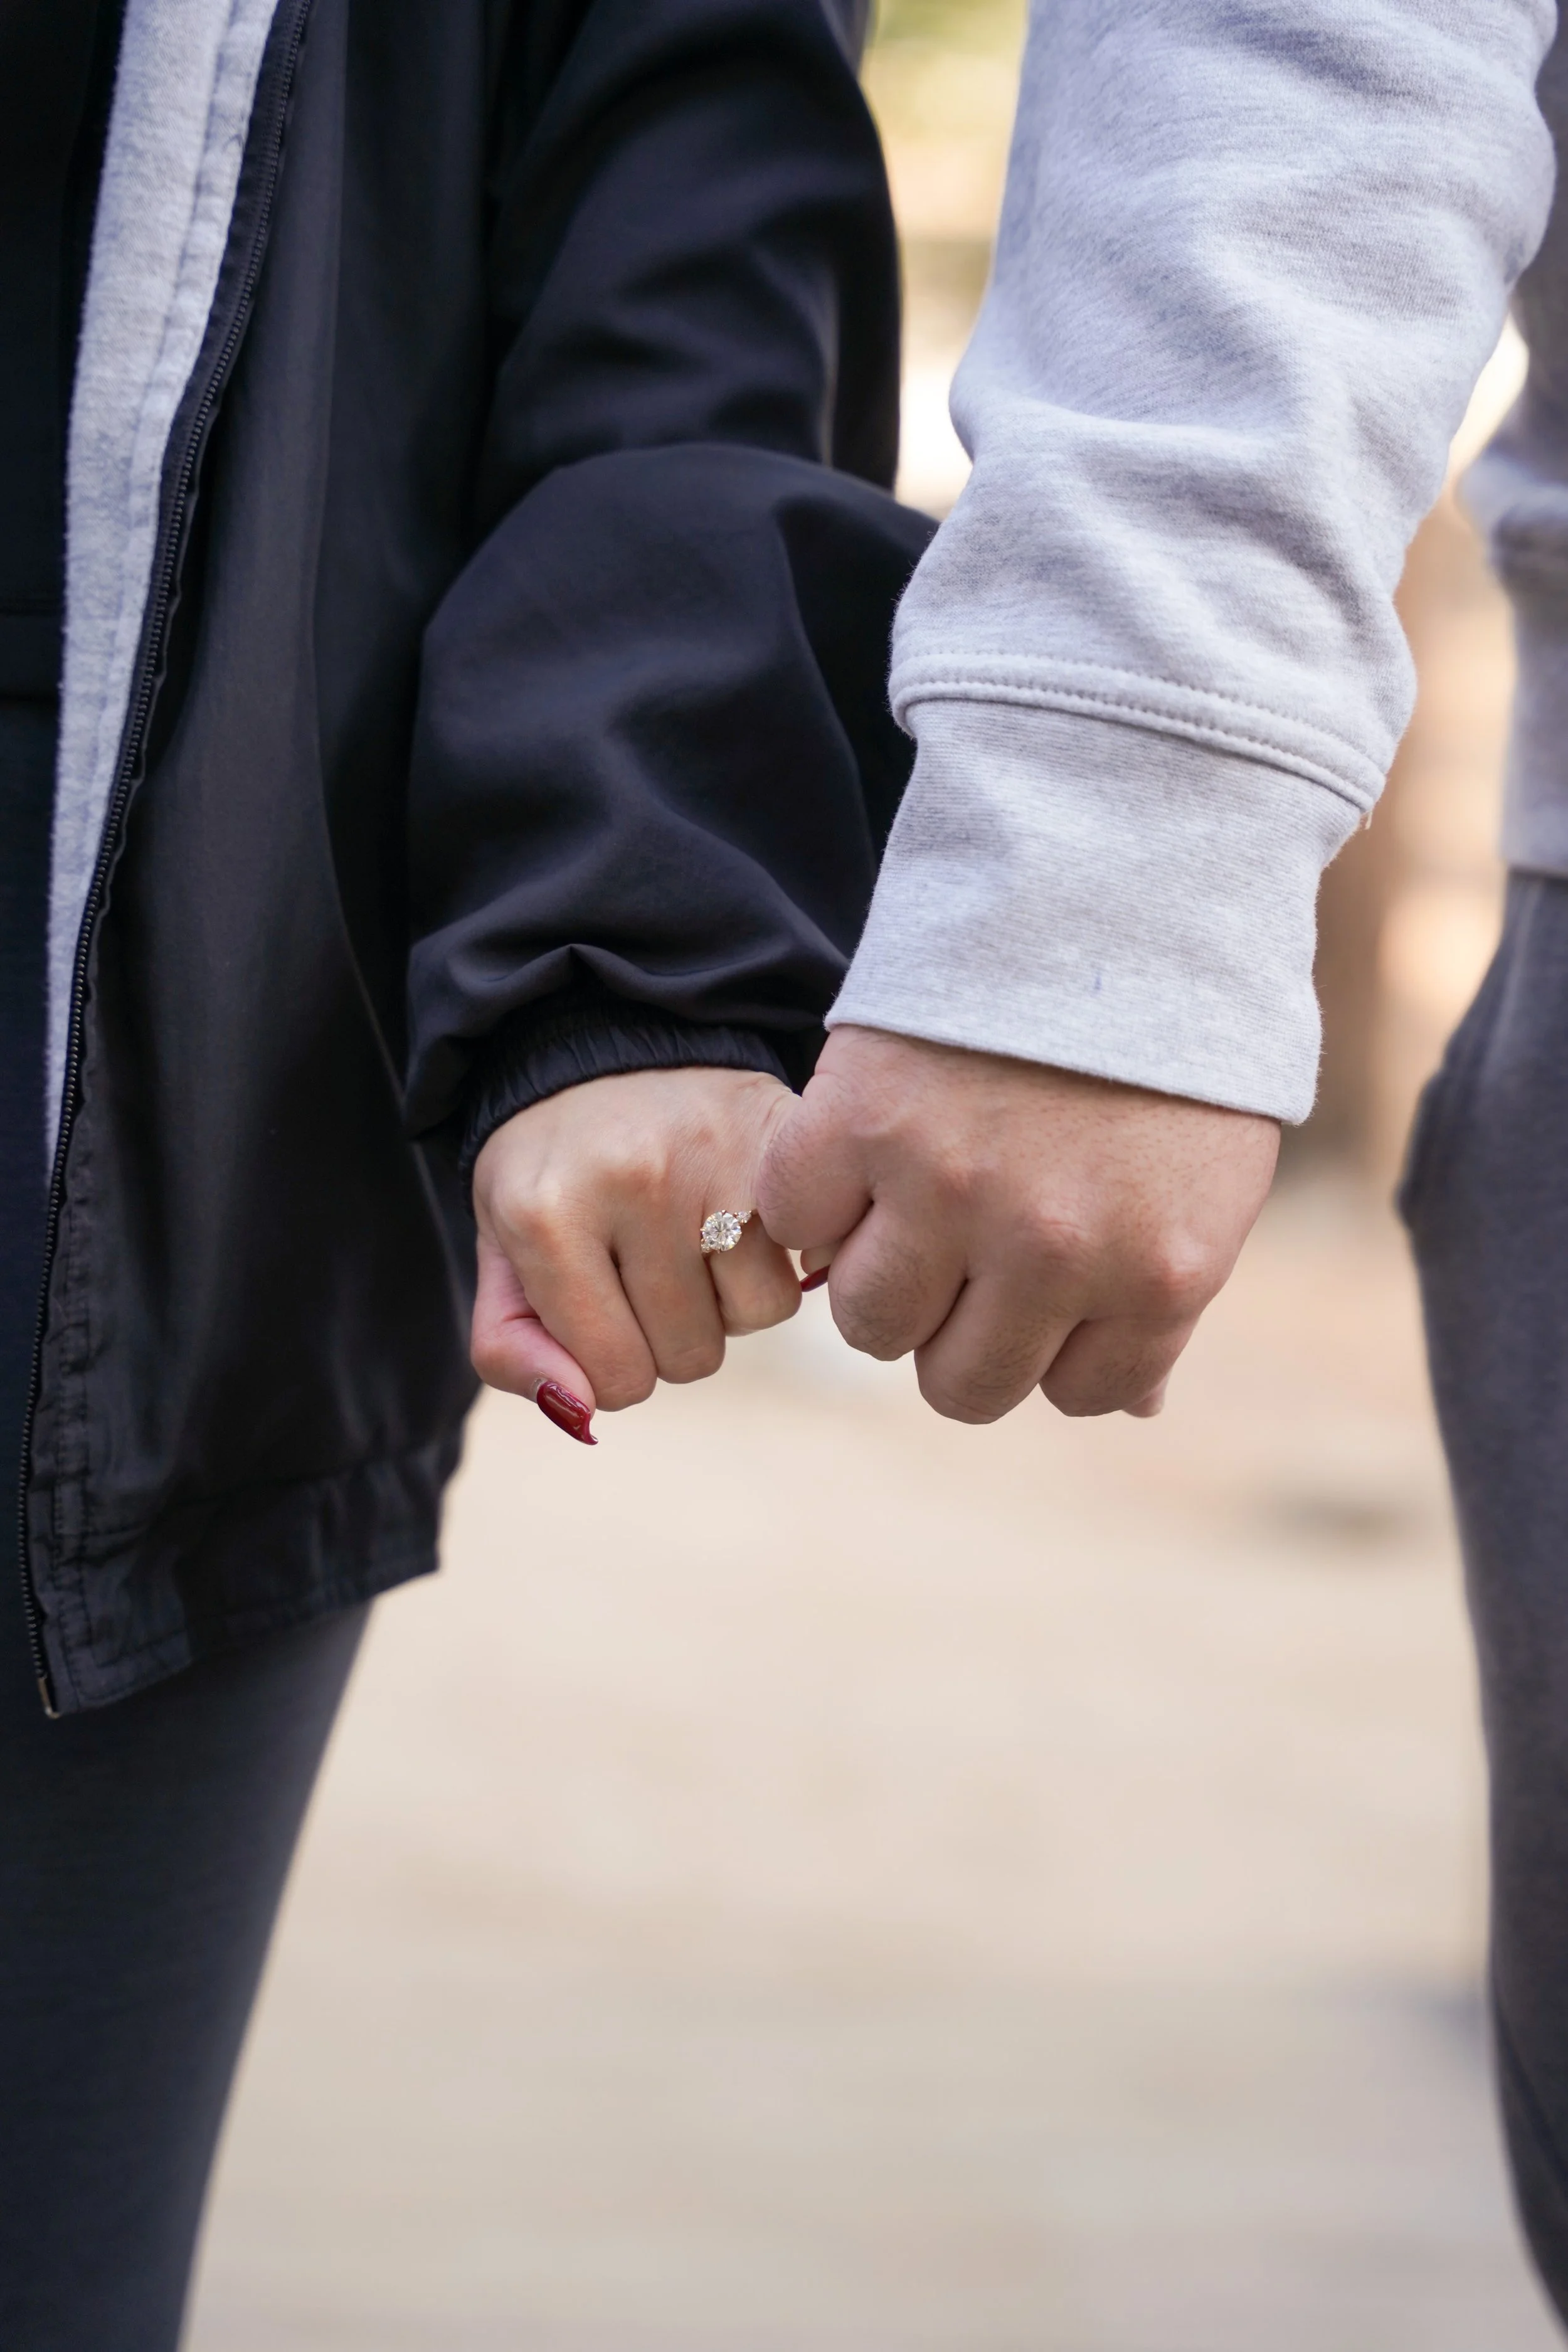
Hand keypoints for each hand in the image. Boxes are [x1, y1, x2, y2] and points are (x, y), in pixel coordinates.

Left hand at [471, 1066, 799, 1437]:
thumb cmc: (551, 1171)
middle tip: (647, 1259)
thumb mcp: (501, 1257)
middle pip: (692, 1358)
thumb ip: (512, 1349)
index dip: (615, 1363)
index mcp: (544, 1215)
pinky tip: (743, 1218)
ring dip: (730, 1296)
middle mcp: (631, 1180)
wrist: (603, 1043)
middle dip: (671, 1330)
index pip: (619, 1381)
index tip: (603, 1304)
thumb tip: (579, 1412)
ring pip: (757, 1316)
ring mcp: (713, 1156)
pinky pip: (804, 1262)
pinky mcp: (777, 1139)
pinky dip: (781, 1257)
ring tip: (694, 1232)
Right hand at [758, 1026, 1277, 1422]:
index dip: (1052, 1348)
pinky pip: (796, 1221)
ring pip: (871, 1322)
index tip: (1042, 1293)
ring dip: (881, 1277)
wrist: (1118, 873)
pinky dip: (813, 1198)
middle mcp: (1054, 1251)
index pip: (1076, 1394)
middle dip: (959, 1333)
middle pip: (963, 1384)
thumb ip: (1159, 1295)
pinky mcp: (862, 1124)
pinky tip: (857, 1152)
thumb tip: (1136, 1403)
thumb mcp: (1210, 1180)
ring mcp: (951, 1190)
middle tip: (963, 1259)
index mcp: (1158, 1273)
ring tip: (906, 1205)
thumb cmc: (1170, 1033)